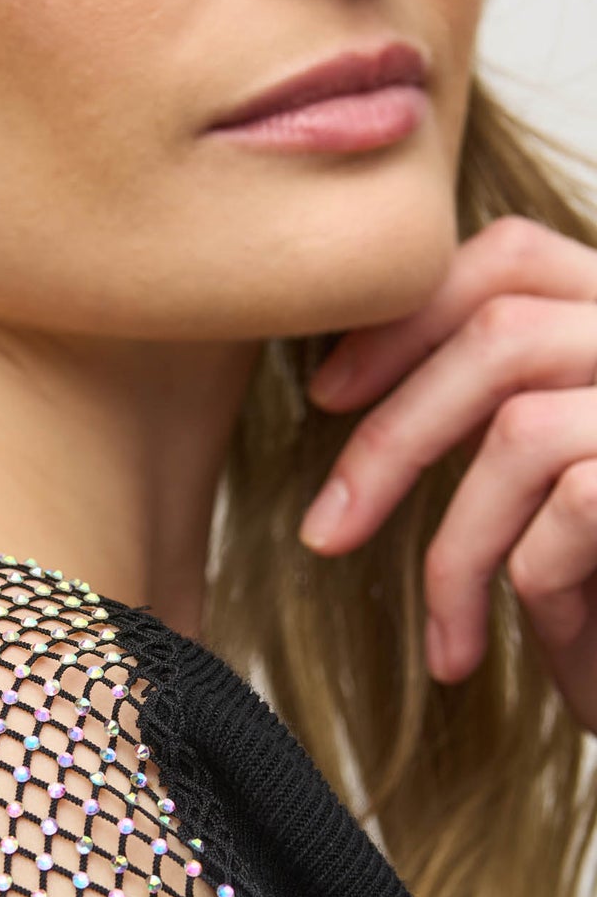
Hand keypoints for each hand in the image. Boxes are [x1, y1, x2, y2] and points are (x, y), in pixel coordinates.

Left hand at [298, 216, 596, 734]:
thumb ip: (494, 396)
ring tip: (447, 639)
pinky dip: (534, 585)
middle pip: (499, 334)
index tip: (327, 397)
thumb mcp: (551, 472)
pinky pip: (570, 510)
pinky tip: (547, 639)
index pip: (509, 257)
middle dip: (391, 438)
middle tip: (326, 532)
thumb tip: (340, 374)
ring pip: (521, 434)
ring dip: (455, 551)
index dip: (406, 321)